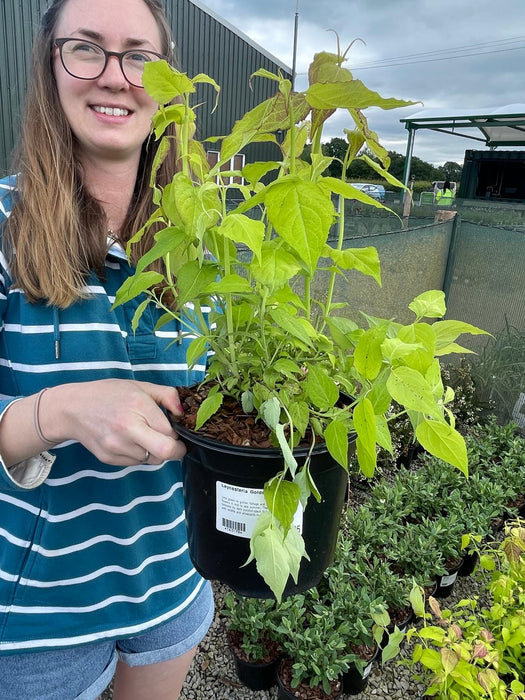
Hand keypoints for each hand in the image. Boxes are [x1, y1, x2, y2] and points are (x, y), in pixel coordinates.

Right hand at [41, 379, 185, 464]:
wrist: (72, 409)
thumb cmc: (108, 394)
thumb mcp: (141, 386)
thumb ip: (167, 396)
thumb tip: (183, 413)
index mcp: (139, 407)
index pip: (172, 432)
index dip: (179, 434)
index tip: (176, 430)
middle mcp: (128, 429)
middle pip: (166, 452)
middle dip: (175, 450)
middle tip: (173, 443)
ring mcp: (117, 447)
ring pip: (152, 460)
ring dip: (155, 451)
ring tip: (143, 435)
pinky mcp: (109, 459)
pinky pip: (136, 463)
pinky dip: (139, 454)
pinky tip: (129, 440)